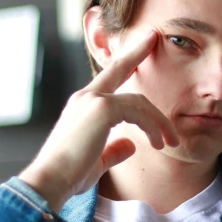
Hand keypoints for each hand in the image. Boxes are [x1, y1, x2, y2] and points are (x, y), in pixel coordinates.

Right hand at [19, 31, 178, 211]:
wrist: (50, 181)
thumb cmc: (69, 175)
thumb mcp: (96, 160)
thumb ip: (114, 150)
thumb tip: (131, 144)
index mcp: (82, 104)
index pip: (108, 75)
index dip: (126, 57)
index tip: (142, 41)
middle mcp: (85, 96)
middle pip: (120, 68)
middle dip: (139, 54)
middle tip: (155, 40)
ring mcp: (93, 100)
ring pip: (138, 101)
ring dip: (159, 121)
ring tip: (171, 142)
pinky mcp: (102, 109)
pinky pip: (138, 113)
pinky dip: (152, 128)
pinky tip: (157, 144)